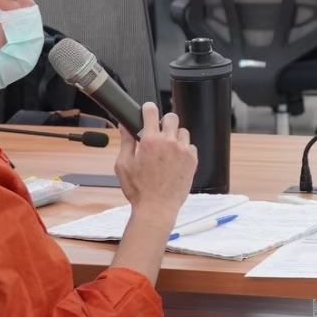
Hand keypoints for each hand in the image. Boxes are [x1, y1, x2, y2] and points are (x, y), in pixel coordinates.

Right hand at [113, 103, 195, 218]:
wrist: (157, 208)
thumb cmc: (138, 190)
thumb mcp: (124, 165)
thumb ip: (126, 142)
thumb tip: (125, 126)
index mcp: (150, 141)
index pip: (151, 111)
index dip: (148, 108)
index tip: (147, 110)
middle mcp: (169, 142)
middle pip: (171, 117)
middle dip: (164, 122)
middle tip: (158, 133)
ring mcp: (183, 151)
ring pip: (182, 132)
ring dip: (175, 136)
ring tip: (167, 150)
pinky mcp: (193, 160)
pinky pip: (190, 146)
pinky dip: (184, 150)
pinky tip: (175, 160)